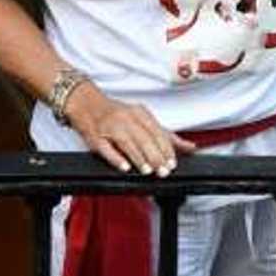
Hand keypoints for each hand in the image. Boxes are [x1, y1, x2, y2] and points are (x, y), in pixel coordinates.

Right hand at [65, 83, 197, 176]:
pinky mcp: (96, 137)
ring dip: (139, 158)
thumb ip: (165, 135)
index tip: (172, 162)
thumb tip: (189, 147)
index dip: (166, 149)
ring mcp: (110, 128)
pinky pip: (107, 149)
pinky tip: (125, 167)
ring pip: (127, 143)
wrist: (85, 104)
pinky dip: (116, 158)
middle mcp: (126, 118)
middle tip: (163, 170)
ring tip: (148, 170)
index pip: (157, 132)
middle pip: (144, 138)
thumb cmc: (115, 114)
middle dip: (155, 156)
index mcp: (139, 113)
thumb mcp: (143, 119)